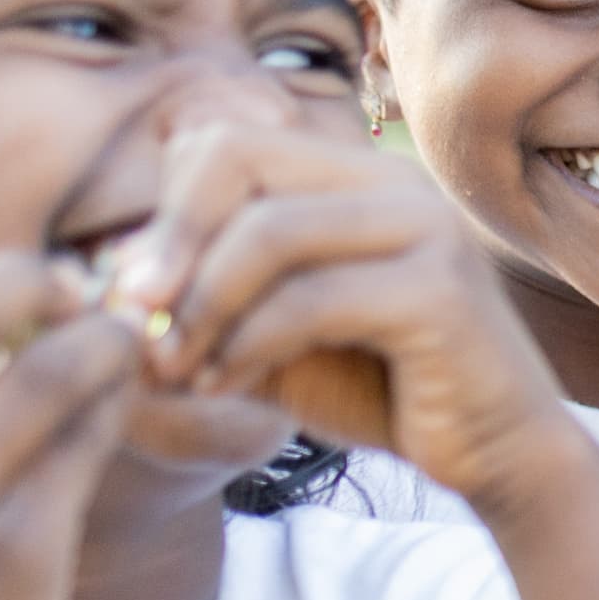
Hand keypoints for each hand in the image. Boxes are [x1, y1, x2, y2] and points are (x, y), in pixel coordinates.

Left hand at [106, 117, 583, 507]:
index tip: (135, 296)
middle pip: (240, 160)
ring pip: (270, 231)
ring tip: (176, 367)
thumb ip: (206, 298)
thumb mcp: (273, 334)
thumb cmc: (384, 391)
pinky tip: (226, 387)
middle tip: (132, 316)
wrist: (496, 454)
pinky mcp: (442, 292)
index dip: (165, 214)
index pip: (227, 145)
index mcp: (357, 177)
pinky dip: (247, 346)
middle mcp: (396, 185)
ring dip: (201, 304)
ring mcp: (427, 230)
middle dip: (170, 241)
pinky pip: (310, 301)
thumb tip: (102, 283)